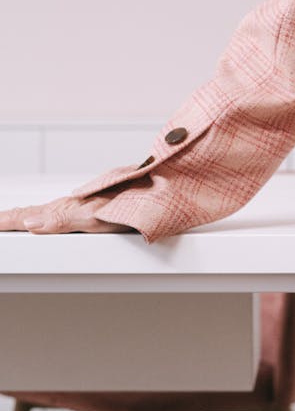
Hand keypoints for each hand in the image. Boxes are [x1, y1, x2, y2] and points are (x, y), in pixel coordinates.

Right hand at [0, 194, 137, 234]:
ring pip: (50, 210)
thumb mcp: (95, 215)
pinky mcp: (99, 205)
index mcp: (68, 208)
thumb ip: (63, 219)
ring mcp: (86, 204)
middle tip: (0, 220)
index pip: (28, 215)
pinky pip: (66, 210)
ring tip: (16, 218)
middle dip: (13, 216)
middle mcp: (74, 205)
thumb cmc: (134, 201)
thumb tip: (30, 222)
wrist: (162, 188)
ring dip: (29, 214)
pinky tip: (53, 216)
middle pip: (35, 212)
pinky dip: (50, 214)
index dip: (8, 220)